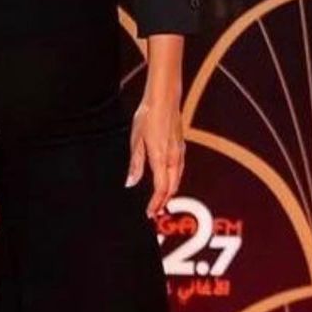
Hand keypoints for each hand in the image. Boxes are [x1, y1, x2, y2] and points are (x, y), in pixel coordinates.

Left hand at [125, 93, 185, 222]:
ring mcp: (179, 152)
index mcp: (160, 157)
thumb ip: (135, 164)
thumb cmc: (148, 116)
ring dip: (169, 192)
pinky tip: (168, 182)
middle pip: (172, 187)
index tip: (149, 213)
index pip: (161, 188)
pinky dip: (174, 181)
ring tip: (160, 201)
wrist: (164, 99)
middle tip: (154, 211)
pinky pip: (179, 170)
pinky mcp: (181, 147)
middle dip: (163, 201)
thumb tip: (130, 183)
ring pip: (177, 179)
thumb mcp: (136, 140)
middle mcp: (173, 158)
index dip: (155, 203)